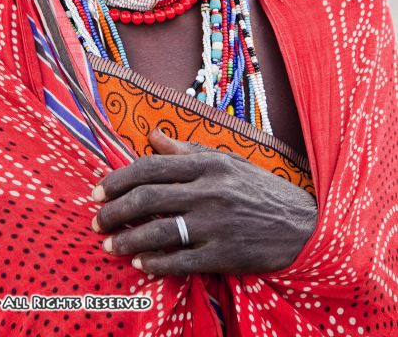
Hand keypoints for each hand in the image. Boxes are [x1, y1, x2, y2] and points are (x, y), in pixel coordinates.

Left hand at [90, 127, 316, 275]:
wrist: (303, 225)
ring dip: (127, 240)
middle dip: (115, 210)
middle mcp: (209, 191)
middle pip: (148, 198)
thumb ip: (187, 151)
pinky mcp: (225, 255)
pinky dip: (155, 263)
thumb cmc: (259, 189)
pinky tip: (140, 264)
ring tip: (110, 245)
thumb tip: (152, 135)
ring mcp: (217, 224)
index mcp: (208, 164)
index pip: (151, 166)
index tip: (98, 190)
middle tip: (96, 219)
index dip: (118, 179)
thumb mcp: (228, 161)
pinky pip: (180, 261)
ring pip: (159, 231)